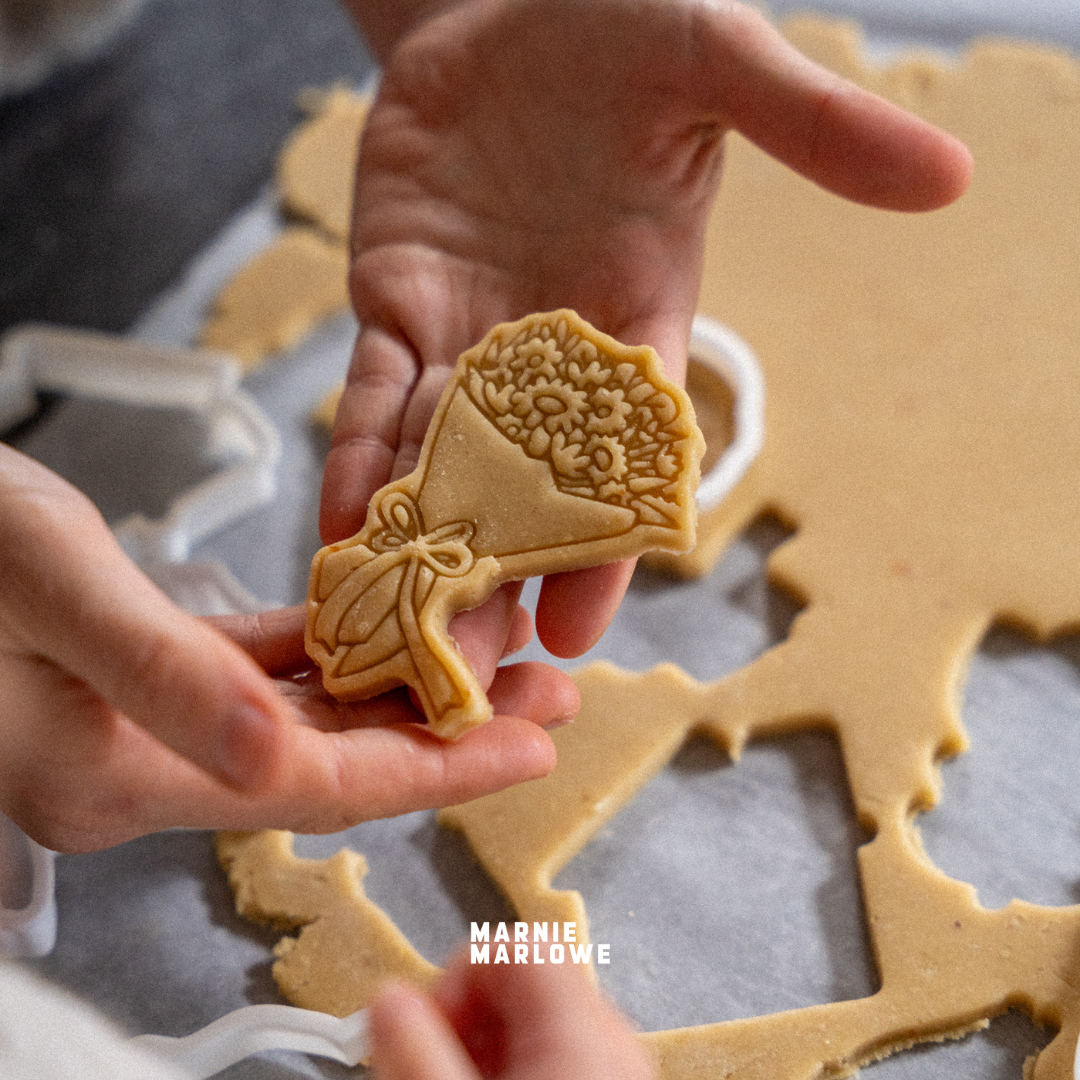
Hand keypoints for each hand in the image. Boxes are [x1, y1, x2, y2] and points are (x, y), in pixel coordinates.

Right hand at [0, 446, 574, 852]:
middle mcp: (148, 761)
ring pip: (303, 712)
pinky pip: (256, 670)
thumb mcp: (49, 587)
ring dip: (396, 685)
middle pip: (332, 756)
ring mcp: (146, 720)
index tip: (530, 745)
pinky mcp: (143, 670)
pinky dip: (320, 650)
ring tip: (485, 656)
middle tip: (542, 694)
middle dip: (445, 728)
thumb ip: (166, 672)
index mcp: (128, 770)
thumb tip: (276, 756)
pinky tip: (374, 624)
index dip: (438, 767)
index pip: (323, 785)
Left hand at [326, 0, 972, 659]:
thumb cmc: (626, 29)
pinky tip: (337, 523)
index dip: (600, 538)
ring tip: (390, 621)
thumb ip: (815, 125)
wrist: (510, 6)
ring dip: (416, 538)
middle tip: (469, 664)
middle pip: (525, 480)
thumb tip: (958, 170)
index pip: (623, 451)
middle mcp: (552, 350)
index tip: (578, 623)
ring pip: (440, 457)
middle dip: (497, 569)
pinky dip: (357, 454)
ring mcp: (468, 334)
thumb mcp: (721, 65)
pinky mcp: (397, 303)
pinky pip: (372, 394)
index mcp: (638, 318)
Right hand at [370, 950, 655, 1079]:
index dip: (455, 975)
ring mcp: (625, 1067)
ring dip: (491, 1046)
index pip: (512, 946)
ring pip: (545, 1023)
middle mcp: (613, 1037)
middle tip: (436, 1063)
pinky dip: (525, 1067)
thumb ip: (415, 1048)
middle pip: (526, 981)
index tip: (423, 1021)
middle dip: (468, 1017)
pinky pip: (568, 1055)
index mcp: (580, 1023)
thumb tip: (384, 996)